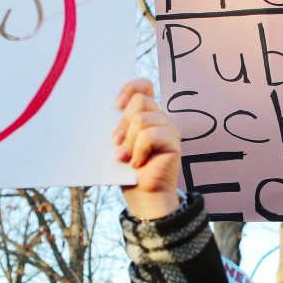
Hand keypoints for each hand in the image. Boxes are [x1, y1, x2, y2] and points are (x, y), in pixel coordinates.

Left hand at [114, 79, 180, 219]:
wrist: (143, 195)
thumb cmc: (128, 171)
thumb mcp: (119, 142)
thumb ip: (118, 125)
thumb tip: (109, 111)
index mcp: (147, 114)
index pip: (144, 86)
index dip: (130, 88)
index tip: (116, 104)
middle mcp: (160, 118)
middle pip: (140, 100)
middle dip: (123, 123)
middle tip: (117, 142)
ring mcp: (169, 129)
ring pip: (141, 119)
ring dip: (129, 142)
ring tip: (126, 158)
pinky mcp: (174, 141)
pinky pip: (149, 135)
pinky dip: (138, 151)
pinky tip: (137, 163)